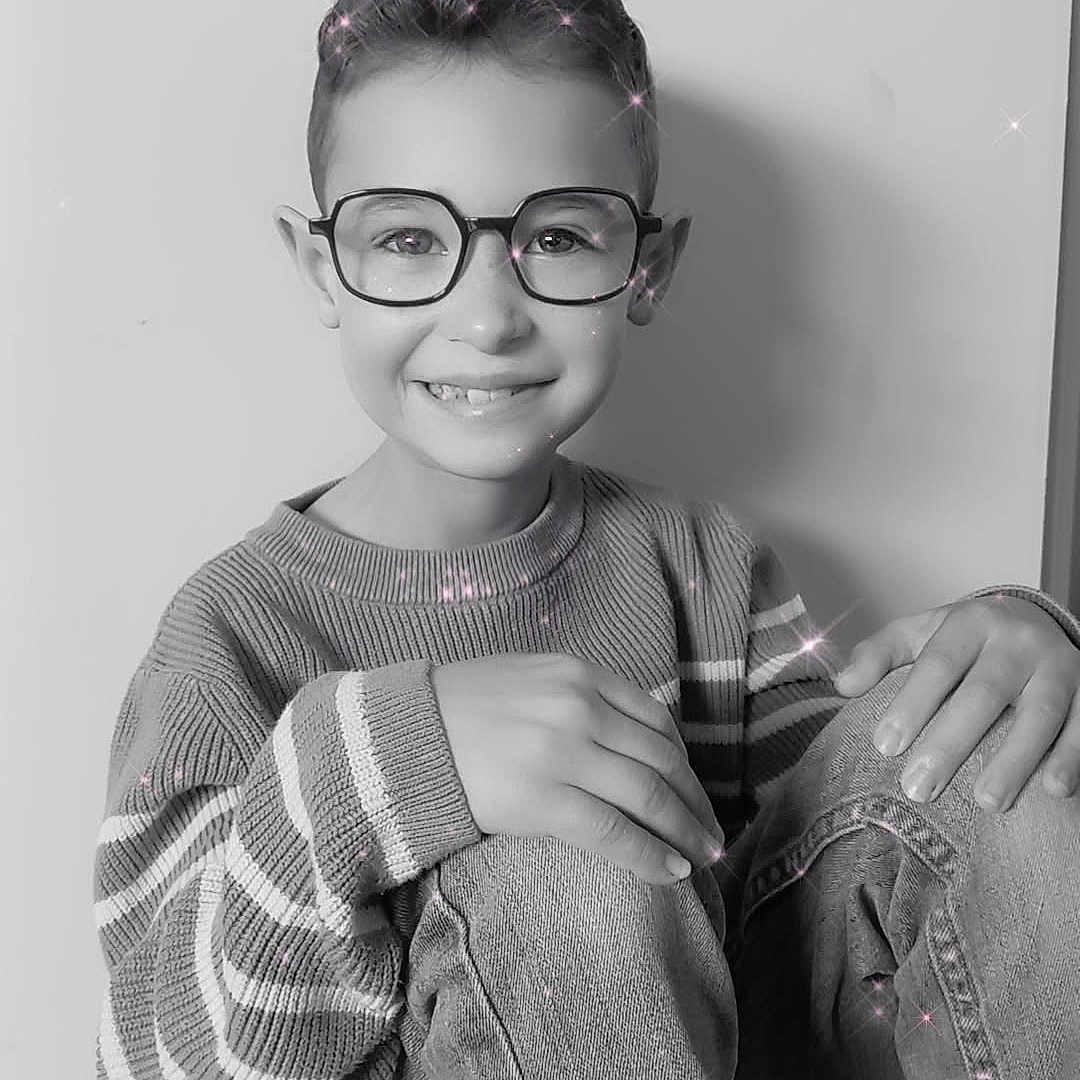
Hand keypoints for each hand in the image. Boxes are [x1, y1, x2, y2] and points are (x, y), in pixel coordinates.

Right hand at [431, 652, 725, 884]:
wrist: (398, 734)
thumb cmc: (460, 708)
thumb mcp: (528, 679)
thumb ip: (579, 696)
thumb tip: (627, 733)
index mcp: (578, 675)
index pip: (656, 721)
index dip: (685, 762)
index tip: (694, 789)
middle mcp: (579, 708)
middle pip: (662, 761)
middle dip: (695, 802)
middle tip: (712, 832)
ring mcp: (562, 752)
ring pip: (648, 797)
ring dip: (684, 831)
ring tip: (701, 857)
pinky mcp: (541, 799)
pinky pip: (612, 832)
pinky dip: (649, 855)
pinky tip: (670, 872)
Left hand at [833, 595, 1079, 811]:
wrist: (1033, 618)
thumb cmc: (964, 638)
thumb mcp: (918, 633)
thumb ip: (878, 654)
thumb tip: (842, 685)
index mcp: (969, 623)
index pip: (938, 664)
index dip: (912, 704)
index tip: (885, 746)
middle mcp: (1016, 641)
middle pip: (984, 693)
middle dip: (951, 743)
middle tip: (919, 788)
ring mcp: (1057, 665)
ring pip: (1040, 713)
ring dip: (1015, 759)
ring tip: (987, 803)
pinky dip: (1072, 756)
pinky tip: (1055, 790)